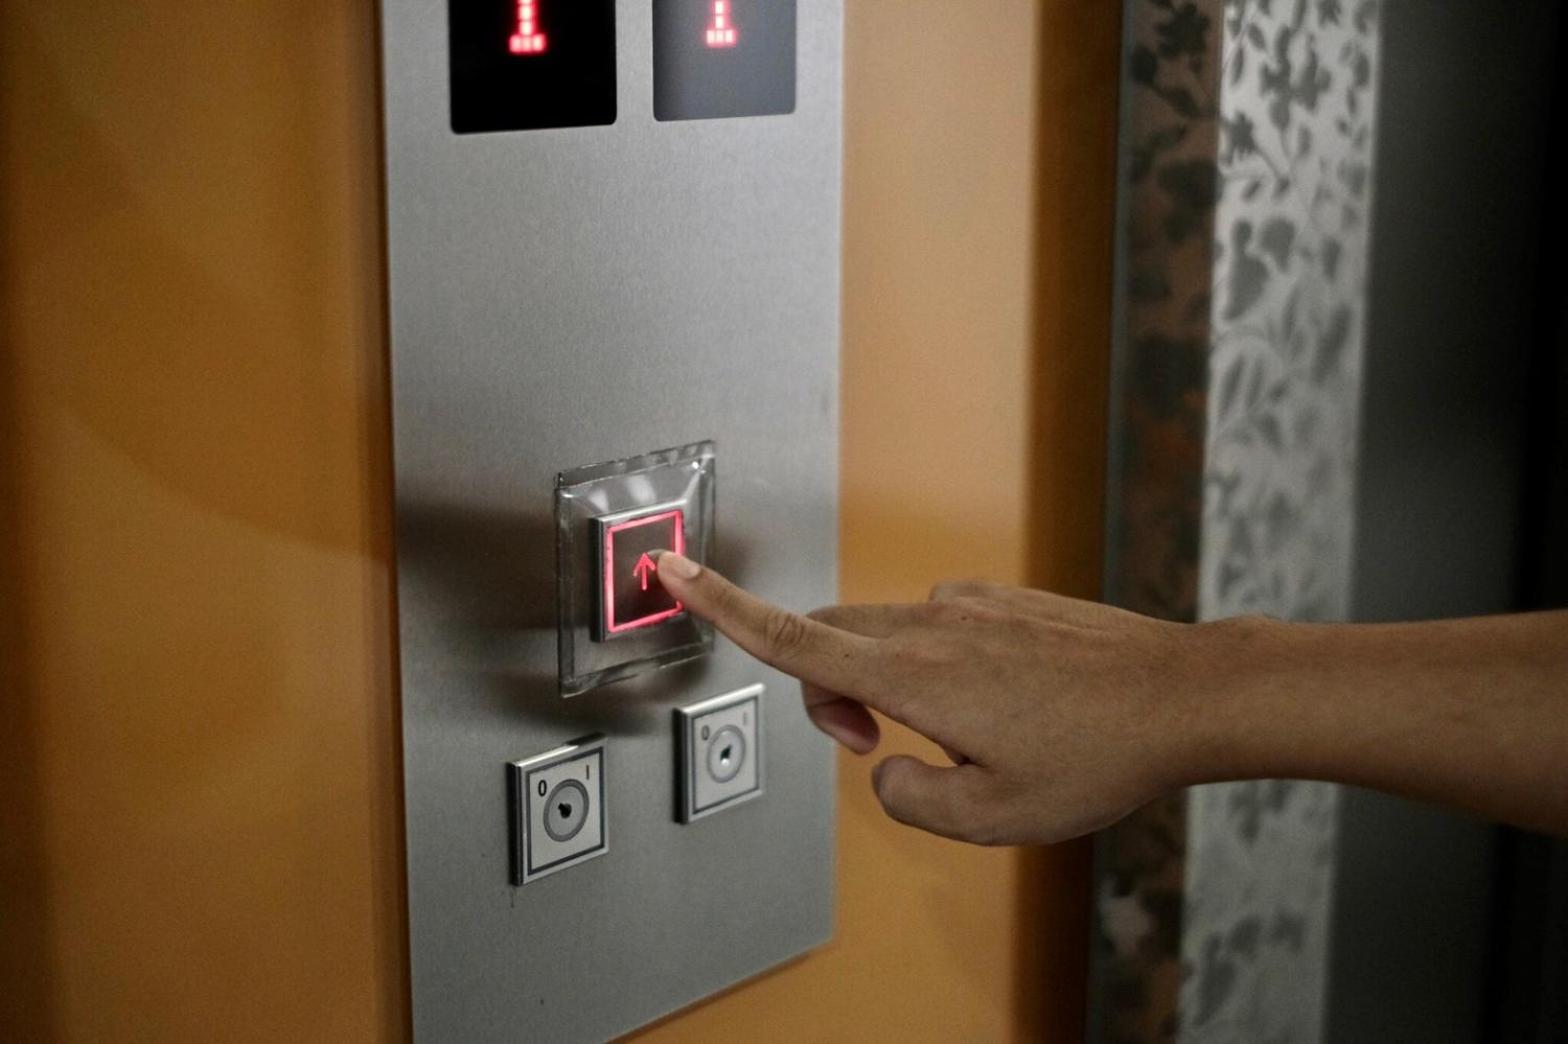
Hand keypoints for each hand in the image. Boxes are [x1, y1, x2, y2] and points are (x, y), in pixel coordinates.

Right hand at [656, 551, 1215, 845]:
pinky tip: (1001, 703)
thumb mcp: (991, 818)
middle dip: (825, 691)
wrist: (1179, 695)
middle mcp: (930, 624)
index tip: (669, 569)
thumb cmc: (1095, 755)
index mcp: (911, 675)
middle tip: (875, 748)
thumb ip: (910, 801)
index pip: (790, 639)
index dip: (720, 606)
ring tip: (959, 737)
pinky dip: (934, 665)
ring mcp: (969, 604)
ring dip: (884, 683)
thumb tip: (886, 768)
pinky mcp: (1001, 598)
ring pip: (883, 634)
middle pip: (828, 637)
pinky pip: (936, 625)